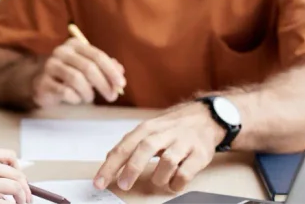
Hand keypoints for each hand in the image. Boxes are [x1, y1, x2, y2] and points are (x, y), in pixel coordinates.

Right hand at [32, 37, 125, 106]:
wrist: (38, 81)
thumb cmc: (68, 73)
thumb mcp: (86, 67)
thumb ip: (104, 67)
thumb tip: (120, 71)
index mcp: (74, 44)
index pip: (97, 56)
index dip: (111, 71)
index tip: (121, 84)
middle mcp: (61, 52)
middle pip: (88, 67)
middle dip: (104, 84)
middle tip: (112, 97)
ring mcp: (50, 66)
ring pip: (76, 79)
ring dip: (88, 93)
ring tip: (89, 98)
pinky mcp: (43, 82)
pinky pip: (65, 92)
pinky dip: (75, 98)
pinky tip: (76, 99)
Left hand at [93, 101, 223, 193]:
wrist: (205, 118)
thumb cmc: (170, 129)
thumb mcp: (148, 131)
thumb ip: (130, 145)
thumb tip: (109, 160)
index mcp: (147, 128)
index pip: (124, 146)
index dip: (110, 165)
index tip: (99, 182)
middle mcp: (165, 133)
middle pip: (145, 148)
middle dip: (132, 168)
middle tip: (123, 185)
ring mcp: (184, 142)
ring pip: (168, 160)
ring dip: (159, 176)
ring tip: (158, 181)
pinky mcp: (200, 153)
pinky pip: (186, 172)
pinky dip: (177, 183)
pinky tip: (173, 185)